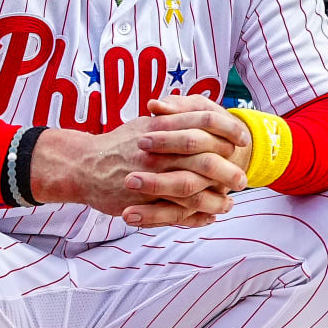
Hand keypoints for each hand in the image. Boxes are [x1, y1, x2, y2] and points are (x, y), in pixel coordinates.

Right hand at [34, 105, 247, 228]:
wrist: (83, 165)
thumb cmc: (119, 144)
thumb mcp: (147, 123)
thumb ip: (174, 116)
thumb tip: (204, 109)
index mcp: (162, 124)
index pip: (204, 120)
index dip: (229, 129)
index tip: (244, 139)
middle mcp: (158, 148)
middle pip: (204, 157)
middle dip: (228, 170)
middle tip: (243, 179)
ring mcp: (150, 174)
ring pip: (192, 188)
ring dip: (215, 199)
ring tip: (230, 203)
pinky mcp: (142, 198)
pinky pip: (175, 210)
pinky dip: (196, 215)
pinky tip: (210, 218)